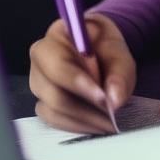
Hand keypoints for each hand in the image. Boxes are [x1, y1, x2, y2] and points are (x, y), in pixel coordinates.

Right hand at [29, 14, 135, 133]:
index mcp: (57, 35)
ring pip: (53, 110)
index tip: (102, 97)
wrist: (101, 51)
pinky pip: (54, 120)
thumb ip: (120, 72)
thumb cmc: (106, 47)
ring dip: (83, 120)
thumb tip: (113, 99)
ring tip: (109, 122)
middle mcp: (40, 58)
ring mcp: (39, 81)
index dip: (78, 83)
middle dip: (84, 108)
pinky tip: (97, 123)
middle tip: (110, 115)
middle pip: (52, 92)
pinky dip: (77, 125)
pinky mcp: (43, 100)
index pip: (58, 64)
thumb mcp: (119, 52)